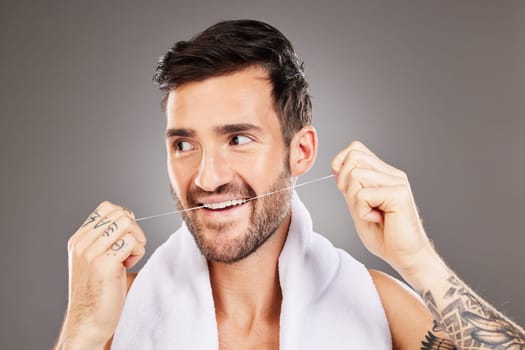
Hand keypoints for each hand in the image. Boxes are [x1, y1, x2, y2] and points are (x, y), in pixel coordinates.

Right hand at [57, 201, 145, 348]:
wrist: (89, 321)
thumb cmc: (99, 291)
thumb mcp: (95, 258)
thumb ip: (105, 238)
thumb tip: (129, 217)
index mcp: (79, 239)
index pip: (107, 208)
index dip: (125, 218)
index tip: (127, 237)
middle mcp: (82, 243)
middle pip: (120, 214)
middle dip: (134, 230)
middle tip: (131, 250)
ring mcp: (91, 253)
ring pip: (127, 224)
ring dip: (137, 240)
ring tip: (130, 257)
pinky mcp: (104, 264)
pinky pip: (131, 242)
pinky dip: (138, 252)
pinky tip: (129, 265)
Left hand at [331, 141, 433, 275]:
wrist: (406, 256)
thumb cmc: (384, 235)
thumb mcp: (357, 206)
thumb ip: (349, 186)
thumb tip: (336, 167)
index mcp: (383, 173)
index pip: (355, 149)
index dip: (341, 164)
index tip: (345, 188)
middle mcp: (392, 173)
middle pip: (353, 157)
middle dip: (344, 182)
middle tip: (359, 203)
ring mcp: (397, 181)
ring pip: (355, 175)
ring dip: (355, 200)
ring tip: (371, 213)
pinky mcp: (399, 193)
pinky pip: (364, 195)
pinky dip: (363, 211)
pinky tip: (378, 218)